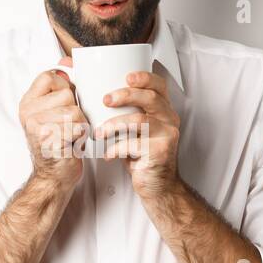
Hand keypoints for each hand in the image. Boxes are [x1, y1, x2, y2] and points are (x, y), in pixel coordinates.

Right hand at [19, 56, 89, 189]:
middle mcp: (27, 112)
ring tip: (71, 136)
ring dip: (80, 125)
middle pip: (67, 93)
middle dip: (76, 110)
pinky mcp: (47, 139)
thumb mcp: (56, 112)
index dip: (65, 87)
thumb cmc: (60, 144)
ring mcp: (35, 125)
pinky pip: (77, 126)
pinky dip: (81, 137)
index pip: (50, 75)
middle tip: (67, 127)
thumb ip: (60, 86)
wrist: (53, 178)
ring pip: (74, 110)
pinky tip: (72, 145)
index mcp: (28, 101)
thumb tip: (68, 58)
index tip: (65, 105)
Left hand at [96, 69, 180, 197]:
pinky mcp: (160, 152)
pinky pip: (133, 145)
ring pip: (139, 121)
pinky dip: (116, 149)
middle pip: (150, 98)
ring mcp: (167, 136)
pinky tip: (108, 154)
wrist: (156, 185)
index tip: (127, 76)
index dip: (145, 77)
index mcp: (163, 110)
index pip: (159, 86)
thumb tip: (94, 98)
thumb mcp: (133, 129)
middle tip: (106, 100)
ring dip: (114, 125)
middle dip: (125, 95)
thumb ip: (123, 113)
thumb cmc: (140, 154)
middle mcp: (169, 119)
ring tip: (98, 133)